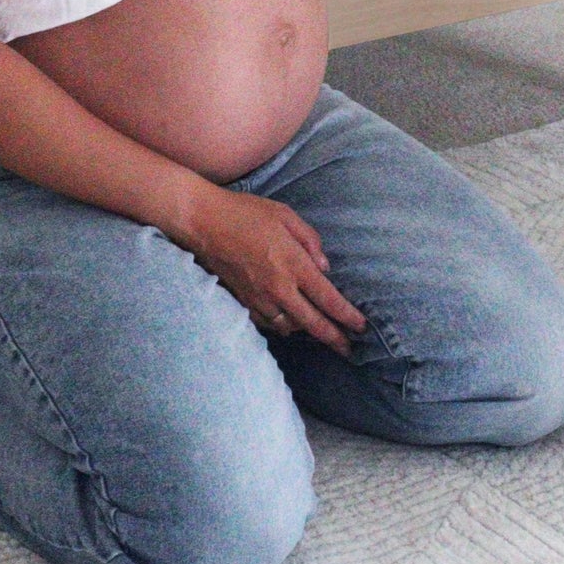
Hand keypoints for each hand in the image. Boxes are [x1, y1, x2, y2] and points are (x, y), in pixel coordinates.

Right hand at [188, 188, 367, 353]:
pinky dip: (282, 325)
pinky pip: (268, 323)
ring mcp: (259, 297)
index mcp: (294, 264)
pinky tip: (289, 323)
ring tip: (320, 333)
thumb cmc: (245, 213)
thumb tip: (324, 267)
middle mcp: (279, 287)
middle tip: (348, 349)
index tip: (361, 327)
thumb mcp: (286, 216)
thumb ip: (310, 241)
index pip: (328, 299)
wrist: (202, 223)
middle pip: (312, 322)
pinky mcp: (242, 301)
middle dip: (333, 338)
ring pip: (289, 326)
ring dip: (307, 331)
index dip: (347, 316)